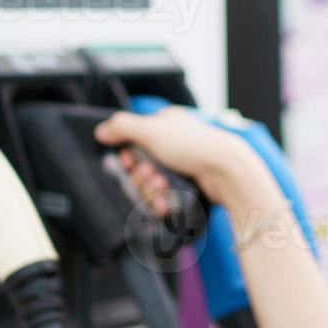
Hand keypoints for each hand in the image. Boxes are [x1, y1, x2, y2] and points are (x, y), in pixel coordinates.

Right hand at [93, 108, 243, 215]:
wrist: (226, 170)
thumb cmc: (194, 145)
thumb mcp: (151, 129)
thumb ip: (122, 127)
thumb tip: (101, 130)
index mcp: (165, 124)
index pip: (134, 140)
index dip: (128, 156)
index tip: (128, 163)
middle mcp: (173, 143)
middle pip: (141, 165)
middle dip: (142, 176)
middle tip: (151, 176)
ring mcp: (182, 165)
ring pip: (152, 183)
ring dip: (152, 189)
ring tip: (163, 188)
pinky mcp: (188, 185)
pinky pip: (166, 196)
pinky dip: (163, 200)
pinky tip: (166, 202)